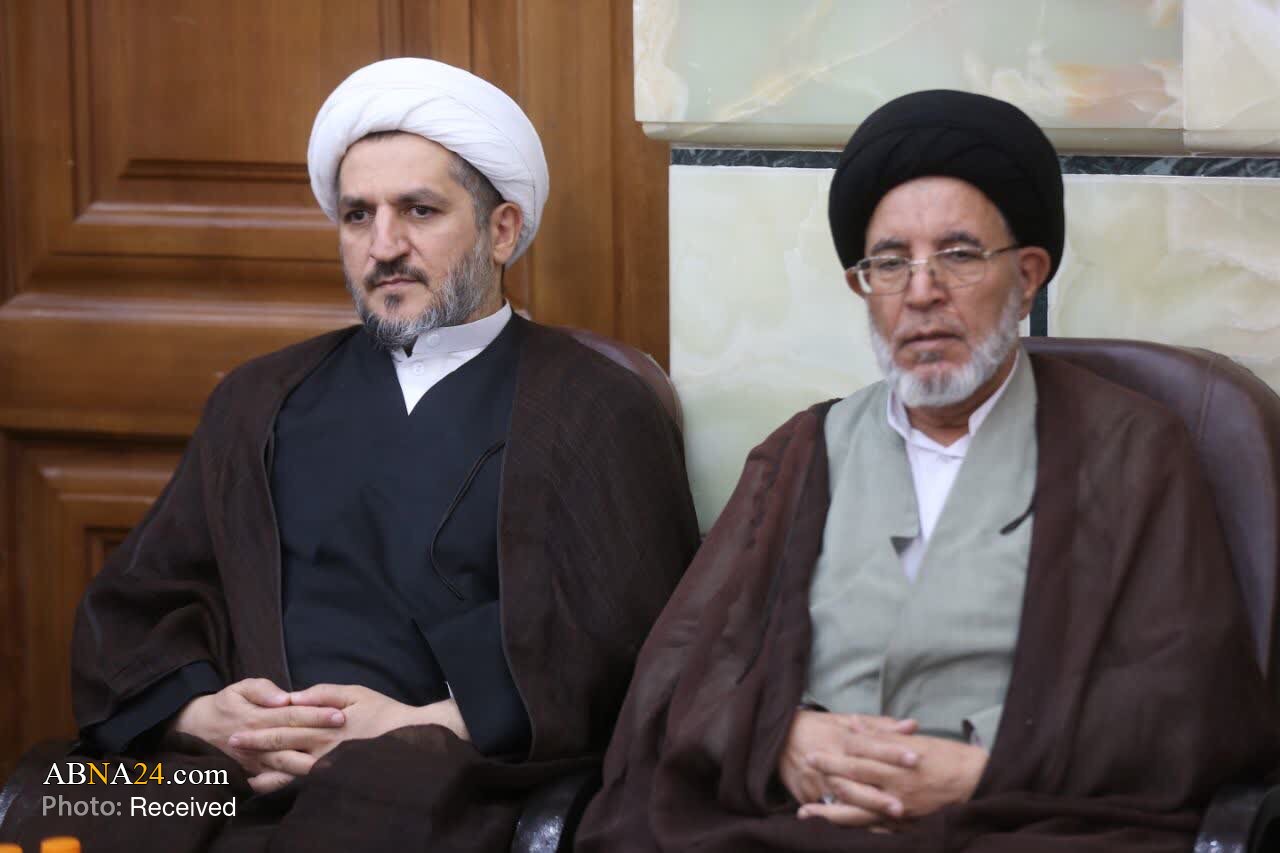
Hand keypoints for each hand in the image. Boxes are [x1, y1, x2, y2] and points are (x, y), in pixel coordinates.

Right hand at [168, 678, 345, 786]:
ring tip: (338, 760)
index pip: (293, 716)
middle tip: (348, 736)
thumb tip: (284, 698)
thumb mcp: (239, 688)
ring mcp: (256, 761)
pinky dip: (293, 780)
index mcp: (258, 717)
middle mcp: (258, 742)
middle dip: (323, 739)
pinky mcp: (254, 774)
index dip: (318, 715)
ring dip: (313, 763)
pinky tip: (314, 779)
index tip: (340, 715)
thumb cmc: (225, 704)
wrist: (196, 730)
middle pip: (295, 742)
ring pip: (288, 766)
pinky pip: (275, 782)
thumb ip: (262, 690)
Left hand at [229, 685, 469, 792]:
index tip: (237, 733)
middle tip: (230, 748)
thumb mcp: (355, 693)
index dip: (259, 731)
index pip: (284, 728)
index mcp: (323, 725)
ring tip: (243, 773)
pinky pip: (304, 782)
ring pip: (289, 769)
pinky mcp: (334, 775)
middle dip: (255, 749)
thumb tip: (296, 695)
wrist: (410, 738)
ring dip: (264, 769)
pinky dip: (283, 784)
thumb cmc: (383, 712)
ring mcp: (328, 765)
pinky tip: (270, 786)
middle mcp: (322, 748)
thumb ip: (324, 693)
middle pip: (282, 749)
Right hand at [778, 710, 918, 811]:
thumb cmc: (818, 728)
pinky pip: (830, 811)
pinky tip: (871, 829)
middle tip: (902, 806)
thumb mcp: (845, 720)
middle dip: (877, 795)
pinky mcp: (808, 796)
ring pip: (843, 800)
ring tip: (889, 822)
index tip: (915, 758)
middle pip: (855, 780)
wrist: (777, 738)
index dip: (891, 752)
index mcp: (841, 739)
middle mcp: (830, 761)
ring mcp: (817, 781)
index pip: (869, 746)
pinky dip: (850, 821)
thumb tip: (912, 726)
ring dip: (865, 811)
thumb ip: (880, 726)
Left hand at [798, 733, 987, 826]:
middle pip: (852, 784)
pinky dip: (855, 829)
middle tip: (803, 779)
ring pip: (858, 813)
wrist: (977, 783)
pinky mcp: (906, 823)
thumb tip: (854, 726)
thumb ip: (883, 736)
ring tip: (807, 813)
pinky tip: (838, 829)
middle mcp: (895, 787)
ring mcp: (900, 808)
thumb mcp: (917, 741)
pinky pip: (875, 829)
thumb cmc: (949, 757)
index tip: (812, 752)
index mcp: (897, 764)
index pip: (857, 758)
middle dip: (826, 780)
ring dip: (830, 814)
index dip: (833, 756)